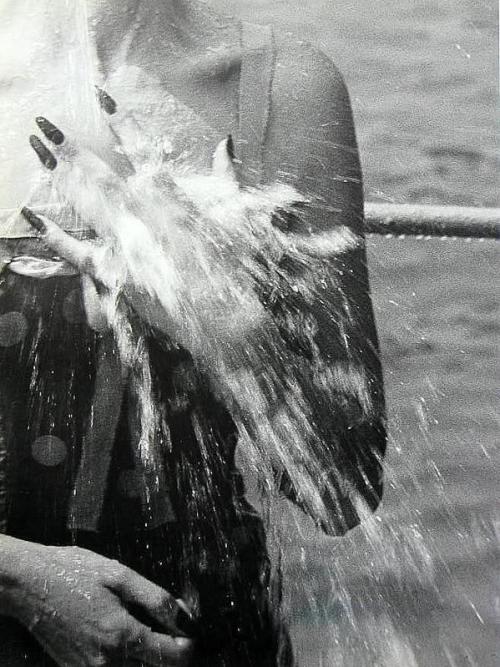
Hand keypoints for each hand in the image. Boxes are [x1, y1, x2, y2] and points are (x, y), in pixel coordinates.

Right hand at [6, 540, 193, 666]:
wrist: (29, 583)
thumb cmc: (73, 572)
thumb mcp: (119, 575)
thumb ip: (155, 598)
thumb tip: (182, 615)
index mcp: (120, 635)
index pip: (169, 657)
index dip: (186, 647)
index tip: (190, 635)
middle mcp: (105, 660)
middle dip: (164, 650)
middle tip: (166, 626)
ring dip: (143, 653)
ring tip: (139, 624)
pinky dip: (122, 655)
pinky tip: (117, 630)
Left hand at [21, 100, 257, 349]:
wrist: (226, 316)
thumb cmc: (234, 268)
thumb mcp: (238, 217)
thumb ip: (226, 175)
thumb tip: (226, 141)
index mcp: (175, 198)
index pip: (144, 149)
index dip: (123, 120)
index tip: (102, 96)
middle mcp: (147, 215)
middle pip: (102, 173)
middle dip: (72, 146)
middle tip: (45, 122)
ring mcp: (127, 244)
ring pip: (86, 202)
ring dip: (60, 174)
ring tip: (36, 150)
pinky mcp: (116, 272)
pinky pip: (77, 252)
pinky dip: (54, 235)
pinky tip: (30, 214)